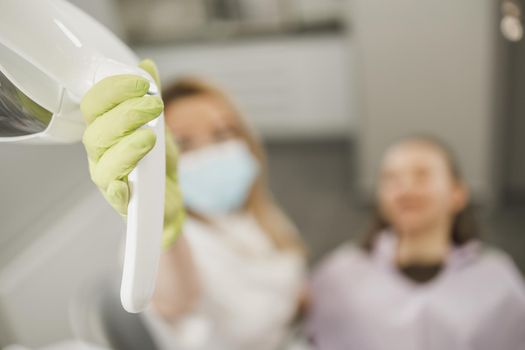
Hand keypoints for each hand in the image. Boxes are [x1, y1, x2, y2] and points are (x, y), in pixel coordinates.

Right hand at [81, 59, 184, 248]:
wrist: (169, 196)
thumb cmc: (157, 162)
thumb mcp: (159, 125)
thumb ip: (150, 98)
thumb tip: (147, 66)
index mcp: (105, 129)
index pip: (94, 104)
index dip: (114, 90)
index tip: (142, 84)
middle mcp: (101, 153)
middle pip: (96, 133)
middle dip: (126, 115)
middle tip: (155, 107)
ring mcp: (109, 178)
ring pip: (103, 163)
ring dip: (127, 147)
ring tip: (150, 137)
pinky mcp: (122, 202)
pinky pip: (113, 196)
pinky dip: (117, 189)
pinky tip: (126, 183)